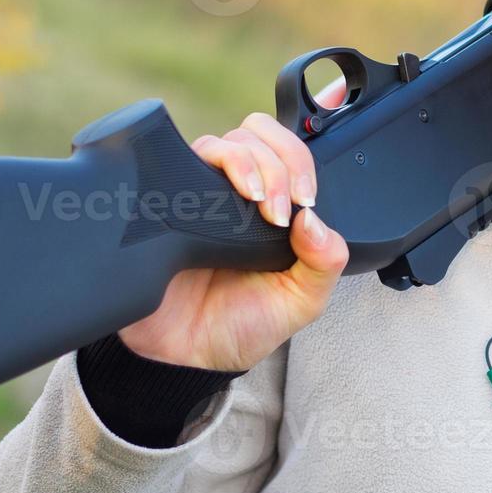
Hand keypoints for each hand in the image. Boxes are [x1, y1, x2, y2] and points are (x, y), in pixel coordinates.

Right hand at [117, 79, 350, 370]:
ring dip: (249, 163)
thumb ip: (324, 262)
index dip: (300, 164)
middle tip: (279, 209)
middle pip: (257, 134)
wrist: (185, 358)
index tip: (305, 201)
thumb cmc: (241, 325)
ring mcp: (200, 193)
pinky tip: (222, 197)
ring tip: (256, 205)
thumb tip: (315, 221)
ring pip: (224, 142)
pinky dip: (209, 166)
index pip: (291, 152)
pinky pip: (181, 162)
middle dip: (277, 162)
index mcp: (274, 205)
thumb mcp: (301, 300)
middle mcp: (236, 191)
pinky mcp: (167, 200)